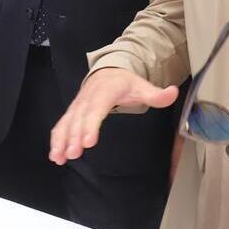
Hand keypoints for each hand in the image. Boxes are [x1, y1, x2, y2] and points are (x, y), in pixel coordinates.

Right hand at [48, 67, 178, 164]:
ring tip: (59, 157)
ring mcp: (78, 105)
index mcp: (105, 91)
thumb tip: (173, 92)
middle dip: (74, 136)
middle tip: (74, 153)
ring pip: (67, 122)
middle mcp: (88, 98)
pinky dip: (56, 139)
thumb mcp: (142, 86)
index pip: (97, 108)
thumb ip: (157, 94)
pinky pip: (61, 125)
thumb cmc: (125, 83)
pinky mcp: (72, 113)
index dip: (91, 124)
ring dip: (61, 139)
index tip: (88, 141)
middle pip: (79, 118)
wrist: (108, 72)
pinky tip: (55, 155)